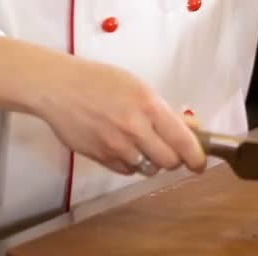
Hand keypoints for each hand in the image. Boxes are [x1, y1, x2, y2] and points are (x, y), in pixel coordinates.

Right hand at [34, 58, 205, 175]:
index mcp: (149, 106)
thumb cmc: (100, 82)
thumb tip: (191, 129)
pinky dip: (131, 165)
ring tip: (142, 146)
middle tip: (171, 152)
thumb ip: (165, 112)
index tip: (199, 163)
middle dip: (175, 160)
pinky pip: (127, 171)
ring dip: (152, 162)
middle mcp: (135, 128)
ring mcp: (117, 145)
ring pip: (149, 169)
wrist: (58, 87)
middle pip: (170, 162)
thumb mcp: (140, 87)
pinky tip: (123, 148)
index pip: (183, 141)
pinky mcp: (101, 157)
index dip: (196, 157)